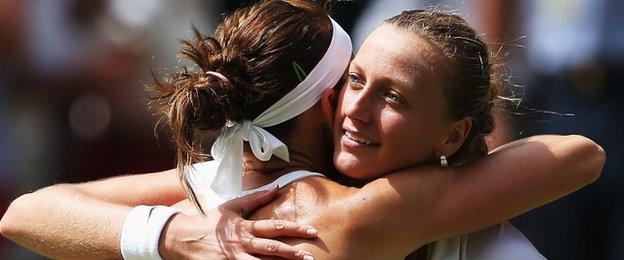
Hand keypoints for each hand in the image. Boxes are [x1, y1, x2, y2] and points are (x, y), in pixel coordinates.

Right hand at [159, 188, 315, 258]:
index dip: (294, 229)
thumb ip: (256, 198)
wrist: (180, 237)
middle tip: (310, 258)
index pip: (275, 227)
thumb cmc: (209, 222)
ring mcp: (233, 259)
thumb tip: (277, 187)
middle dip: (292, 254)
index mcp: (245, 227)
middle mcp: (242, 244)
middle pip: (271, 249)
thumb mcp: (232, 207)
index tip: (312, 231)